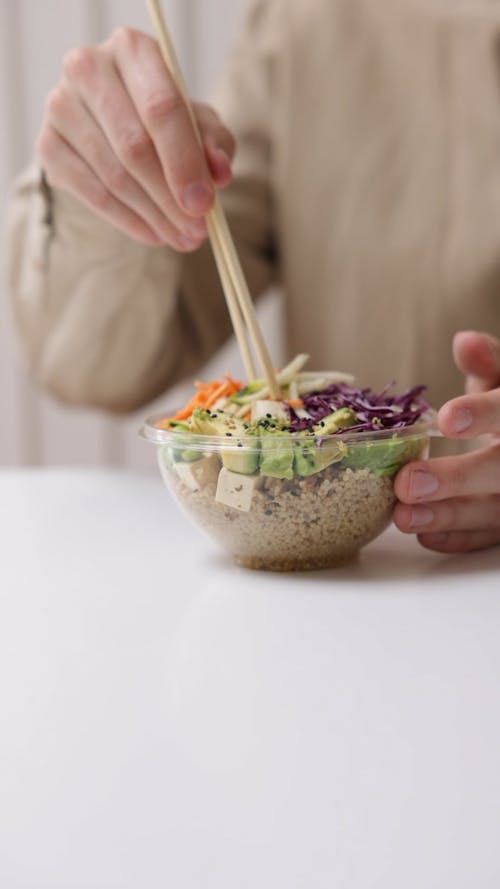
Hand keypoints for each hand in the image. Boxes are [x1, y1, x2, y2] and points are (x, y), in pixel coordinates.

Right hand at [36, 28, 234, 248]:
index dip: (185, 162)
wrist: (116, 120)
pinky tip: (154, 235)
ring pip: (113, 176)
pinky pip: (91, 194)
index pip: (161, 108)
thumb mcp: (200, 125)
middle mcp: (88, 68)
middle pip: (134, 147)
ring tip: (182, 239)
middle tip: (197, 232)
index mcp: (133, 49)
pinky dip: (127, 221)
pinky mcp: (48, 144)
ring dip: (153, 216)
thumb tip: (220, 174)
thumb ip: (214, 145)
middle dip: (170, 198)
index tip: (204, 205)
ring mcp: (61, 106)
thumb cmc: (165, 118)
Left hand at [393, 331, 499, 552]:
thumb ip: (489, 362)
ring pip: (494, 511)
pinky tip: (424, 536)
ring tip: (403, 517)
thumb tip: (465, 341)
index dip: (483, 414)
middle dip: (457, 479)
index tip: (446, 418)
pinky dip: (458, 538)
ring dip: (448, 516)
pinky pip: (489, 537)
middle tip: (407, 482)